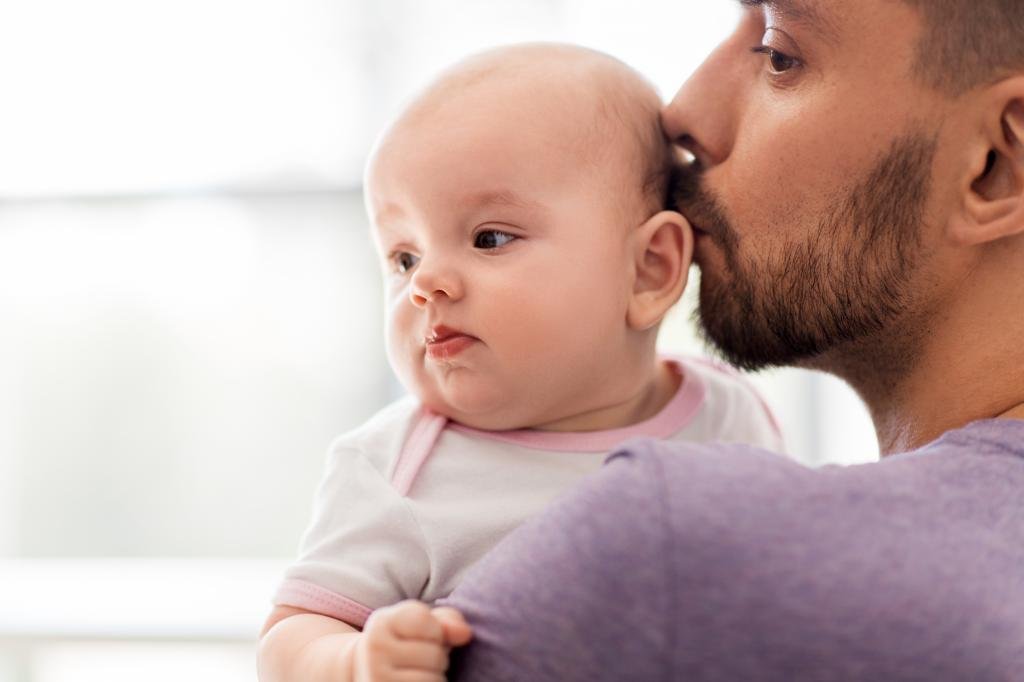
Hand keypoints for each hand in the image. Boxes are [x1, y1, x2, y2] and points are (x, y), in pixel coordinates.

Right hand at [351, 600, 471, 681]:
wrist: (370, 673)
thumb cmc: (405, 644)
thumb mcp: (422, 625)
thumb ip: (447, 620)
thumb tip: (465, 633)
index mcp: (381, 623)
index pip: (427, 621)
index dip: (435, 631)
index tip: (419, 636)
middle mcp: (374, 650)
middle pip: (435, 653)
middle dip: (437, 657)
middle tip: (417, 660)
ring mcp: (377, 677)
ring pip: (434, 678)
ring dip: (434, 677)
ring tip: (415, 673)